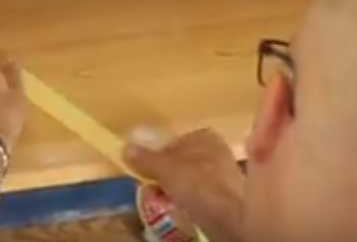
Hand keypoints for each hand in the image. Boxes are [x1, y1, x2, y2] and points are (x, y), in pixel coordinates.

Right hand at [125, 128, 245, 241]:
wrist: (230, 219)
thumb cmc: (198, 185)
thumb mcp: (165, 169)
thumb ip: (145, 158)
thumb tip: (126, 148)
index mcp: (205, 137)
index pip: (175, 140)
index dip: (159, 154)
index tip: (147, 168)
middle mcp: (219, 152)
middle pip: (182, 160)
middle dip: (167, 173)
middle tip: (153, 185)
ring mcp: (225, 175)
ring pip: (191, 179)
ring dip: (177, 188)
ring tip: (165, 199)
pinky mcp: (228, 197)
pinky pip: (200, 195)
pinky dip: (189, 200)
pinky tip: (182, 209)